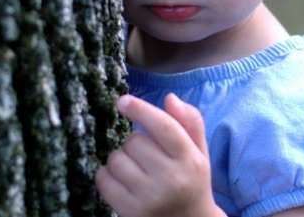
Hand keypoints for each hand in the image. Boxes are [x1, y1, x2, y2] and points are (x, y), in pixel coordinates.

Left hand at [95, 93, 226, 216]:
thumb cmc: (192, 183)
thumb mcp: (199, 153)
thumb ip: (190, 123)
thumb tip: (170, 98)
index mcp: (190, 160)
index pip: (164, 127)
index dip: (141, 110)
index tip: (122, 101)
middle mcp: (172, 179)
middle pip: (135, 141)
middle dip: (134, 143)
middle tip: (144, 156)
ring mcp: (150, 198)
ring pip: (116, 159)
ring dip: (119, 159)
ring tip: (134, 170)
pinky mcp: (130, 212)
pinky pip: (104, 180)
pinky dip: (106, 176)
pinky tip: (120, 182)